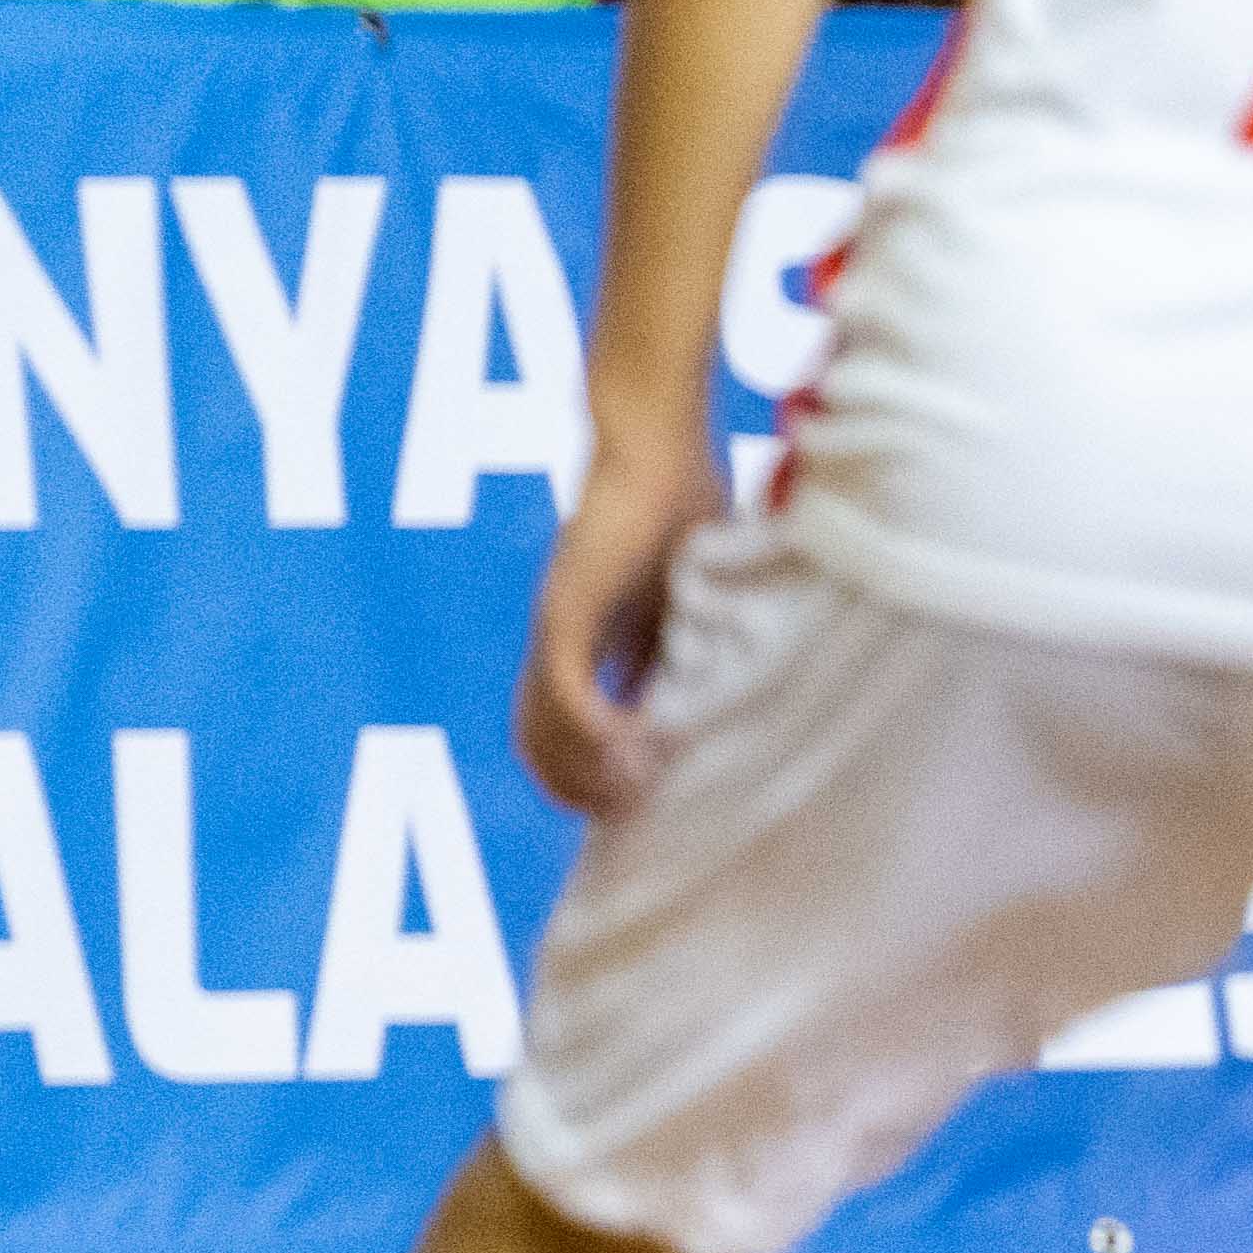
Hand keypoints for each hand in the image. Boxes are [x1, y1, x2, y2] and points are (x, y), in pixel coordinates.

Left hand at [514, 445, 719, 815]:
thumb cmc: (677, 494)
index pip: (561, 728)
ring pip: (545, 734)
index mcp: (580, 638)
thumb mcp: (687, 585)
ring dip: (591, 774)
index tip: (639, 796)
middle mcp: (555, 643)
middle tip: (634, 814)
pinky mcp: (566, 616)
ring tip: (642, 791)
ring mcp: (554, 631)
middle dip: (581, 790)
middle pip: (539, 746)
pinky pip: (571, 698)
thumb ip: (683, 632)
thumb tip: (713, 683)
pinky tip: (643, 750)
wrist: (651, 439)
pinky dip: (601, 736)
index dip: (591, 771)